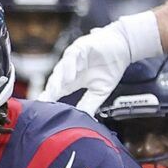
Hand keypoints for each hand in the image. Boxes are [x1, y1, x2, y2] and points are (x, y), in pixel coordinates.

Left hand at [37, 15, 158, 113]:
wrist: (124, 47)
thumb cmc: (111, 67)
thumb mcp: (100, 91)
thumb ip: (90, 104)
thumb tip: (84, 120)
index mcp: (73, 80)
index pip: (57, 91)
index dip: (50, 100)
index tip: (44, 112)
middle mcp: (70, 68)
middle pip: (55, 80)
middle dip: (50, 92)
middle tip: (46, 103)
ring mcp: (74, 57)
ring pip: (60, 68)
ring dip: (57, 80)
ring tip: (55, 91)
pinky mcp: (80, 46)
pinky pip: (71, 56)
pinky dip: (69, 66)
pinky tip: (69, 77)